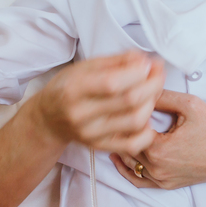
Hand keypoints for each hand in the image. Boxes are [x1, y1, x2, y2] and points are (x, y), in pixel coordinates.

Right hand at [35, 51, 164, 155]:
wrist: (48, 119)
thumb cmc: (67, 88)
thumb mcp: (84, 67)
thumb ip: (116, 61)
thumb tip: (145, 60)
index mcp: (74, 89)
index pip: (113, 82)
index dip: (138, 71)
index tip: (148, 63)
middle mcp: (81, 114)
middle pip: (130, 100)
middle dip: (152, 83)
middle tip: (157, 73)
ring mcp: (91, 134)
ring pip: (136, 120)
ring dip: (152, 102)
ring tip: (150, 91)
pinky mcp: (100, 146)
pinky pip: (133, 144)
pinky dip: (147, 132)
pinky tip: (146, 117)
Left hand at [110, 78, 205, 189]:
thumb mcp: (189, 104)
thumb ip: (161, 96)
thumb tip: (140, 87)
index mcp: (159, 149)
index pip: (129, 129)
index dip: (125, 114)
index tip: (124, 101)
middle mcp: (157, 169)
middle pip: (127, 146)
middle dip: (122, 129)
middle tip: (116, 112)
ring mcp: (162, 179)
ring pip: (130, 163)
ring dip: (122, 147)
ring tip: (115, 129)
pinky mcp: (167, 185)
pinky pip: (139, 181)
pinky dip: (128, 169)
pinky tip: (119, 157)